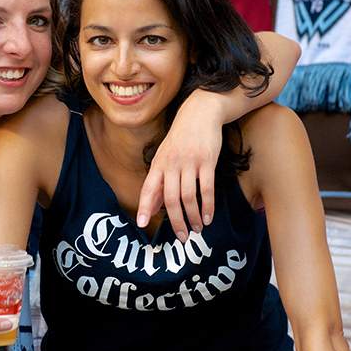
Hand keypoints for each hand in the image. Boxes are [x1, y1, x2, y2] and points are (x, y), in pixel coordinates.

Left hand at [137, 90, 222, 240]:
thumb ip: (159, 182)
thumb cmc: (180, 138)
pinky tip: (208, 217)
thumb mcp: (164, 157)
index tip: (142, 224)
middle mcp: (171, 164)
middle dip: (175, 221)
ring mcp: (189, 162)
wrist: (200, 113)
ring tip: (196, 230)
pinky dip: (207, 206)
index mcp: (158, 164)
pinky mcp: (207, 160)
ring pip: (188, 196)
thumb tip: (152, 207)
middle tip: (181, 237)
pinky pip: (206, 188)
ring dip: (193, 216)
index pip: (148, 189)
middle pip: (170, 198)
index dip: (144, 207)